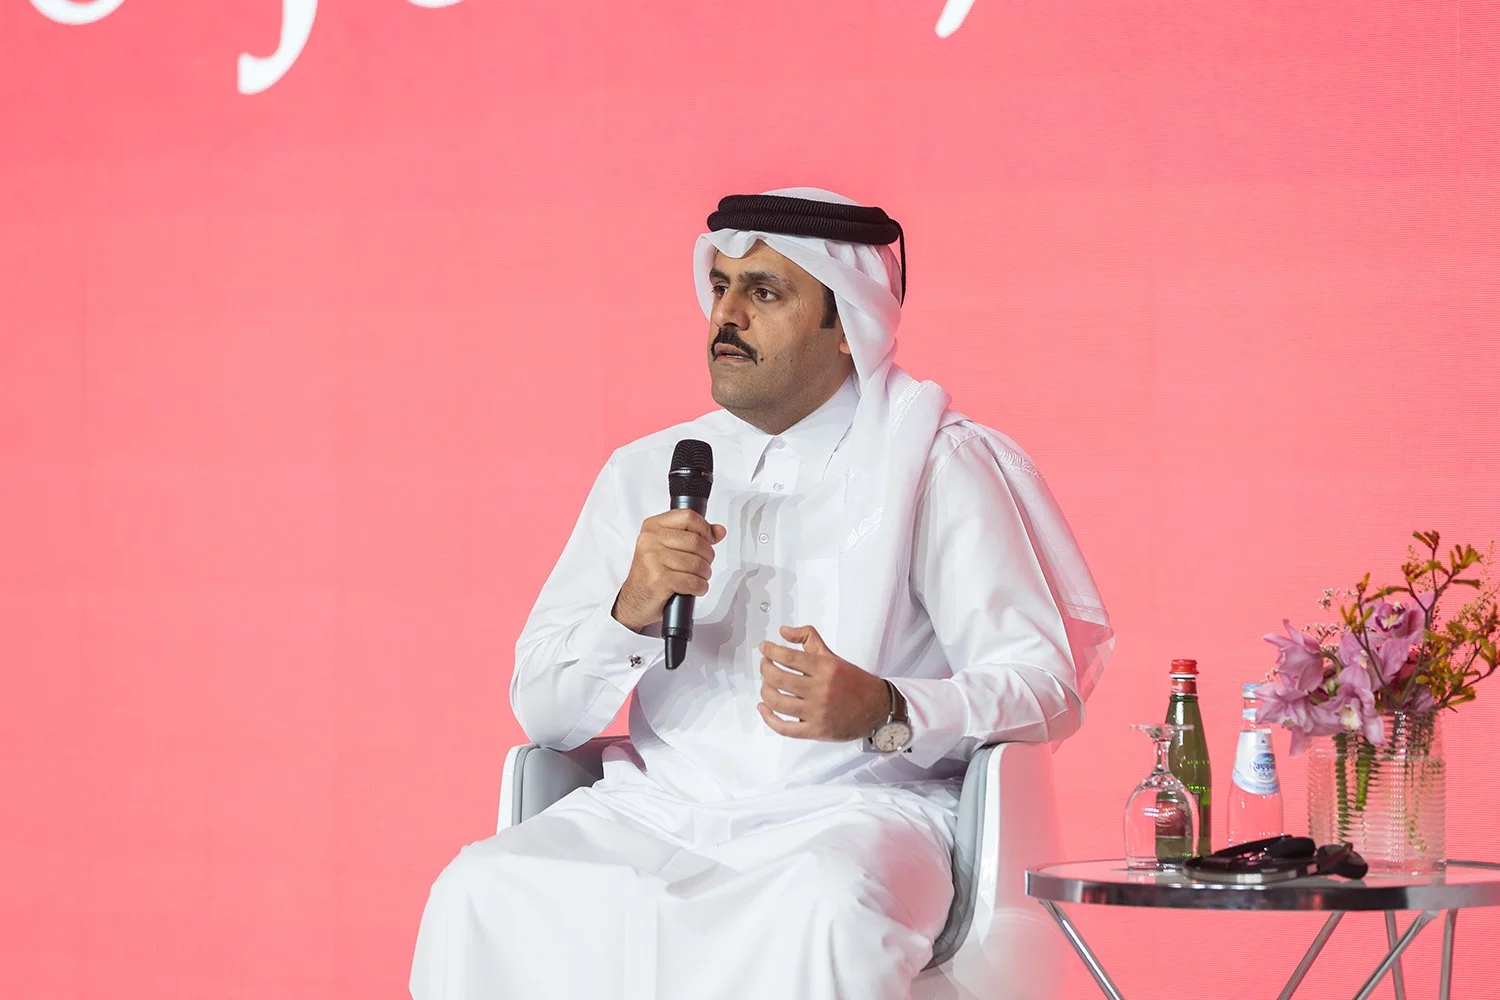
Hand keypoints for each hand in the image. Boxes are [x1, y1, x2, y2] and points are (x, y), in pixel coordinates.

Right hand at [611, 509, 726, 632]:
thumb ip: (695, 536)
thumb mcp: (669, 548)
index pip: (688, 516)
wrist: (634, 600)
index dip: (704, 529)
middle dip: (707, 557)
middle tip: (704, 564)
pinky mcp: (658, 579)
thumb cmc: (651, 573)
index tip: (708, 540)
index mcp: (652, 526)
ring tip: (699, 577)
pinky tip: (696, 588)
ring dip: (704, 574)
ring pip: (696, 563)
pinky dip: (699, 587)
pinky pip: (691, 581)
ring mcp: (653, 559)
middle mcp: (650, 540)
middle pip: (695, 541)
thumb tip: (719, 530)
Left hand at [757, 625, 889, 740]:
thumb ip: (808, 638)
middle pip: (778, 678)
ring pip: (778, 702)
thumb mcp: (832, 656)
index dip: (770, 650)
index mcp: (825, 668)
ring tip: (766, 684)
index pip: (788, 657)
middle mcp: (820, 689)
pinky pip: (785, 728)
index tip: (764, 648)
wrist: (877, 707)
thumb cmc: (854, 682)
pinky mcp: (816, 731)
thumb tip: (784, 631)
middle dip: (765, 669)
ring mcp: (817, 712)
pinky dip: (769, 718)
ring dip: (765, 691)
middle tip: (764, 664)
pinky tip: (764, 708)